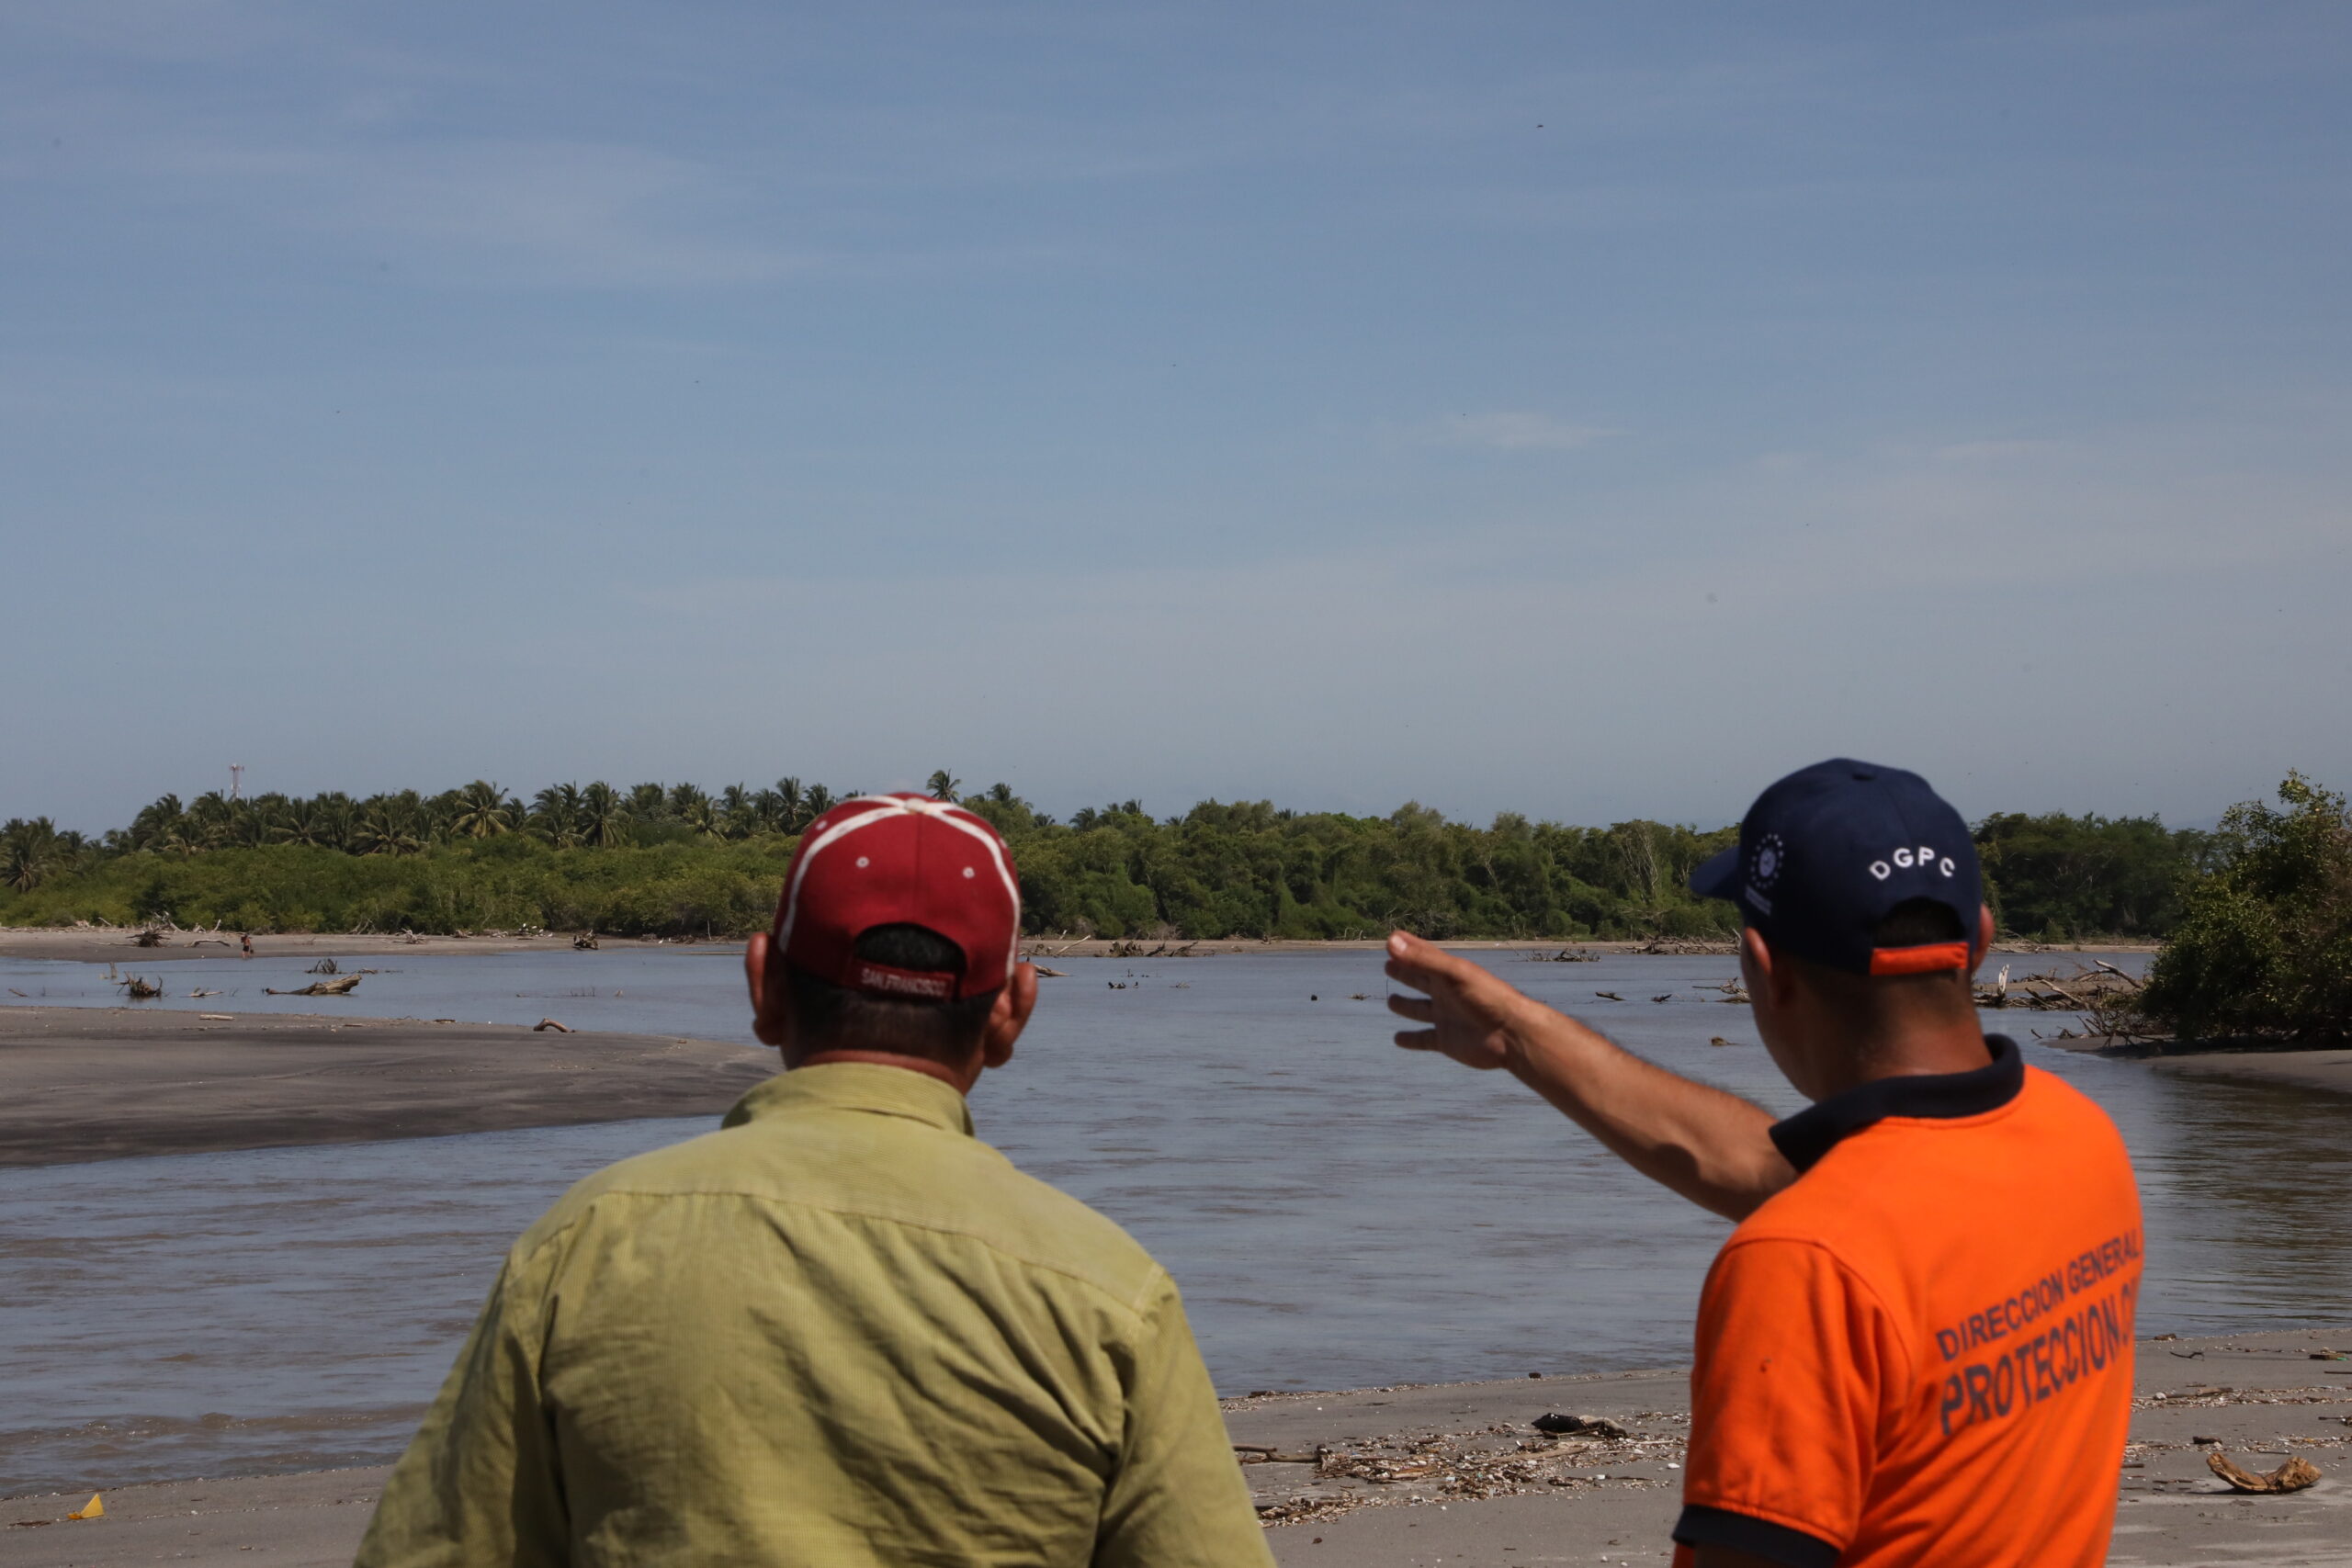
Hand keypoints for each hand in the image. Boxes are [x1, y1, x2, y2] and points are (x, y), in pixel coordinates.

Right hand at [1384, 931, 1532, 1070]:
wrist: (1511, 1034)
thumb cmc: (1487, 997)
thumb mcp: (1453, 974)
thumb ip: (1423, 960)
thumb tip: (1390, 941)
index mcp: (1449, 974)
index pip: (1423, 956)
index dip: (1408, 947)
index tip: (1392, 940)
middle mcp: (1446, 994)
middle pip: (1420, 981)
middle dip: (1405, 973)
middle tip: (1388, 965)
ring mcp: (1445, 1018)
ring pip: (1419, 1010)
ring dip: (1406, 1005)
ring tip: (1391, 1001)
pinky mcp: (1446, 1041)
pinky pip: (1423, 1039)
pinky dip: (1410, 1039)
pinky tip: (1398, 1039)